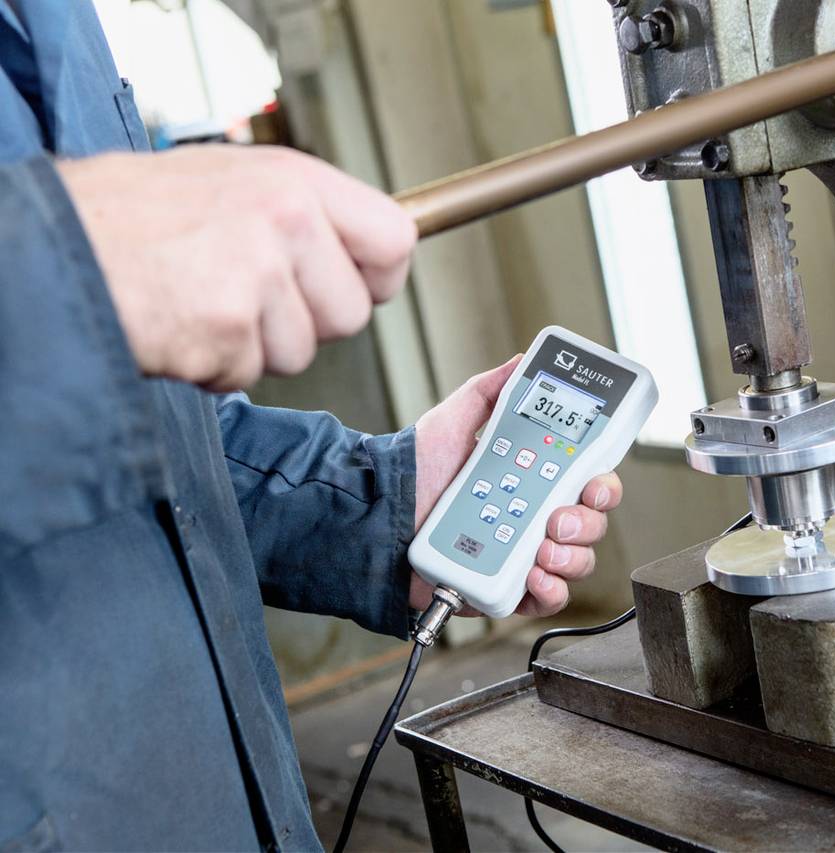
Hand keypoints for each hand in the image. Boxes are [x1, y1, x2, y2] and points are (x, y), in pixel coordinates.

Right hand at [57, 145, 415, 390]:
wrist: (52, 245)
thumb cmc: (126, 215)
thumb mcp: (227, 181)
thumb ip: (298, 214)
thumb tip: (356, 252)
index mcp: (294, 180)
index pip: (395, 239)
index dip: (378, 276)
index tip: (356, 286)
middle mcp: (286, 220)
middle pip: (352, 313)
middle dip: (306, 323)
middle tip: (247, 297)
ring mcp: (259, 275)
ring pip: (300, 352)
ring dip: (253, 346)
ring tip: (200, 302)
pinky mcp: (227, 327)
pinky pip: (247, 372)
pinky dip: (212, 364)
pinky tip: (178, 324)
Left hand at [409, 357, 622, 616]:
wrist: (378, 519)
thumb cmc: (414, 474)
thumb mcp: (452, 422)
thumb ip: (489, 392)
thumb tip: (521, 363)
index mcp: (533, 480)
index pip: (587, 482)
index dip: (601, 485)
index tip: (592, 481)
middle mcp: (535, 519)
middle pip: (590, 523)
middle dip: (586, 521)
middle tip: (556, 515)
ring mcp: (524, 555)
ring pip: (577, 561)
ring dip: (570, 555)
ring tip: (541, 546)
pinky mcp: (507, 589)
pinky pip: (547, 600)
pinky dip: (550, 590)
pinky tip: (534, 575)